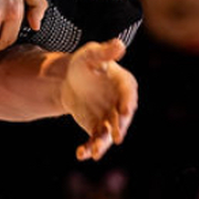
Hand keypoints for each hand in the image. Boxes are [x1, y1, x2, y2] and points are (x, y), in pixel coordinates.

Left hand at [59, 39, 137, 160]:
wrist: (70, 78)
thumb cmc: (85, 62)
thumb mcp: (91, 54)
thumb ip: (104, 52)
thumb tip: (119, 44)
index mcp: (124, 84)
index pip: (128, 94)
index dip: (127, 102)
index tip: (125, 110)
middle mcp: (120, 104)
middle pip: (122, 118)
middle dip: (120, 128)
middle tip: (117, 138)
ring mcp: (110, 118)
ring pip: (109, 133)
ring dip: (103, 143)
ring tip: (96, 151)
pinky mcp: (97, 127)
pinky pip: (94, 139)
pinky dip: (89, 148)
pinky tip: (81, 154)